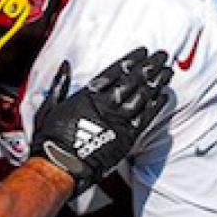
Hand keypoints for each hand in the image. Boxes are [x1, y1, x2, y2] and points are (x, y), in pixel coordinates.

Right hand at [30, 47, 172, 195]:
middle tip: (161, 55)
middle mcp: (105, 105)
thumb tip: (65, 65)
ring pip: (142, 97)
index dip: (130, 60)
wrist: (60, 165)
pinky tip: (164, 96)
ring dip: (156, 82)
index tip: (142, 51)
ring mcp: (117, 121)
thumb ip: (60, 85)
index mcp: (87, 96)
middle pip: (133, 81)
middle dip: (149, 66)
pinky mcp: (125, 138)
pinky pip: (144, 118)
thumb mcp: (50, 107)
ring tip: (167, 71)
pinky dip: (155, 106)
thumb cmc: (51, 140)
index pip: (114, 72)